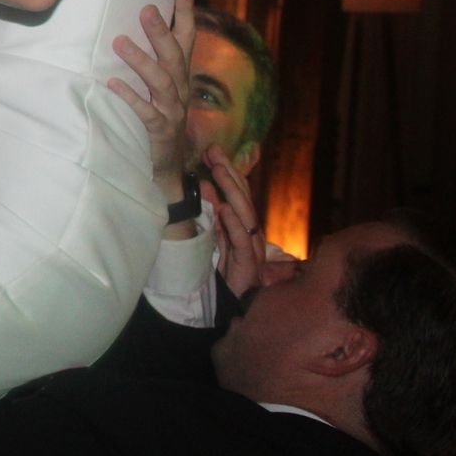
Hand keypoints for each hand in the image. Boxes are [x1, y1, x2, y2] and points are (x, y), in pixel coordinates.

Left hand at [106, 0, 194, 195]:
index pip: (187, 37)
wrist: (167, 166)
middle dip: (161, 32)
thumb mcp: (159, 85)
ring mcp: (172, 111)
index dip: (187, 11)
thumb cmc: (159, 116)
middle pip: (175, 56)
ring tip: (119, 43)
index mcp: (180, 74)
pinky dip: (130, 97)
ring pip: (161, 82)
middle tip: (146, 9)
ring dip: (141, 61)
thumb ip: (153, 57)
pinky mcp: (159, 131)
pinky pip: (146, 113)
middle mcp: (180, 89)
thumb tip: (138, 22)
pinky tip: (112, 84)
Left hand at [204, 144, 269, 299]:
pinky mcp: (249, 264)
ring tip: (218, 170)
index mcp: (244, 225)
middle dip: (229, 173)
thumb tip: (203, 185)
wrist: (233, 305)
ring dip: (231, 190)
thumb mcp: (216, 236)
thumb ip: (212, 213)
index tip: (211, 150)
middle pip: (243, 197)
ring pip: (245, 214)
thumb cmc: (226, 270)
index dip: (227, 171)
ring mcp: (253, 247)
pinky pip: (242, 241)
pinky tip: (225, 209)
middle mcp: (252, 232)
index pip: (238, 192)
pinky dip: (234, 224)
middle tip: (213, 151)